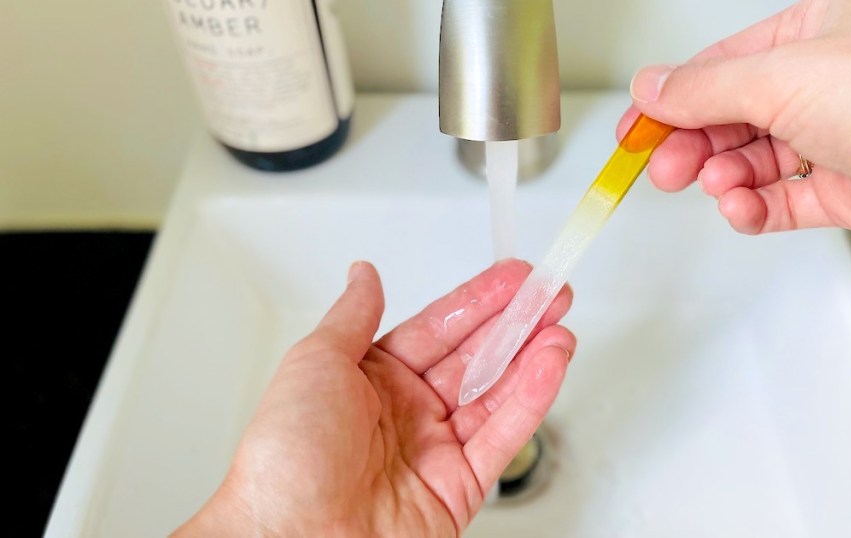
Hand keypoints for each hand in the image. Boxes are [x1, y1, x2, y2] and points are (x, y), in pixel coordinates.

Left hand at [174, 260, 574, 536]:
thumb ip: (354, 316)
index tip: (513, 278)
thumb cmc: (285, 456)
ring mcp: (435, 451)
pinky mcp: (458, 488)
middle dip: (517, 324)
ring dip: (532, 358)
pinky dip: (530, 400)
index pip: (439, 328)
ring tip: (560, 327)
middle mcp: (407, 413)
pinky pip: (502, 437)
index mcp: (372, 381)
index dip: (479, 301)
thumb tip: (364, 274)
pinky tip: (549, 366)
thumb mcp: (315, 362)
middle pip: (475, 358)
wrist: (292, 536)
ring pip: (496, 395)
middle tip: (552, 295)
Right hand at [622, 0, 850, 280]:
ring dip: (726, 178)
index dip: (672, 100)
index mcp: (818, 28)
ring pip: (758, 161)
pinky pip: (787, 201)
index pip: (722, 65)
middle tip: (662, 167)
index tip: (635, 131)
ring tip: (717, 187)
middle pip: (735, 115)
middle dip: (694, 144)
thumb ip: (707, 89)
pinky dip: (757, 208)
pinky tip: (744, 209)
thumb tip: (653, 88)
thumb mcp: (785, 76)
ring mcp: (845, 137)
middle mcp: (832, 80)